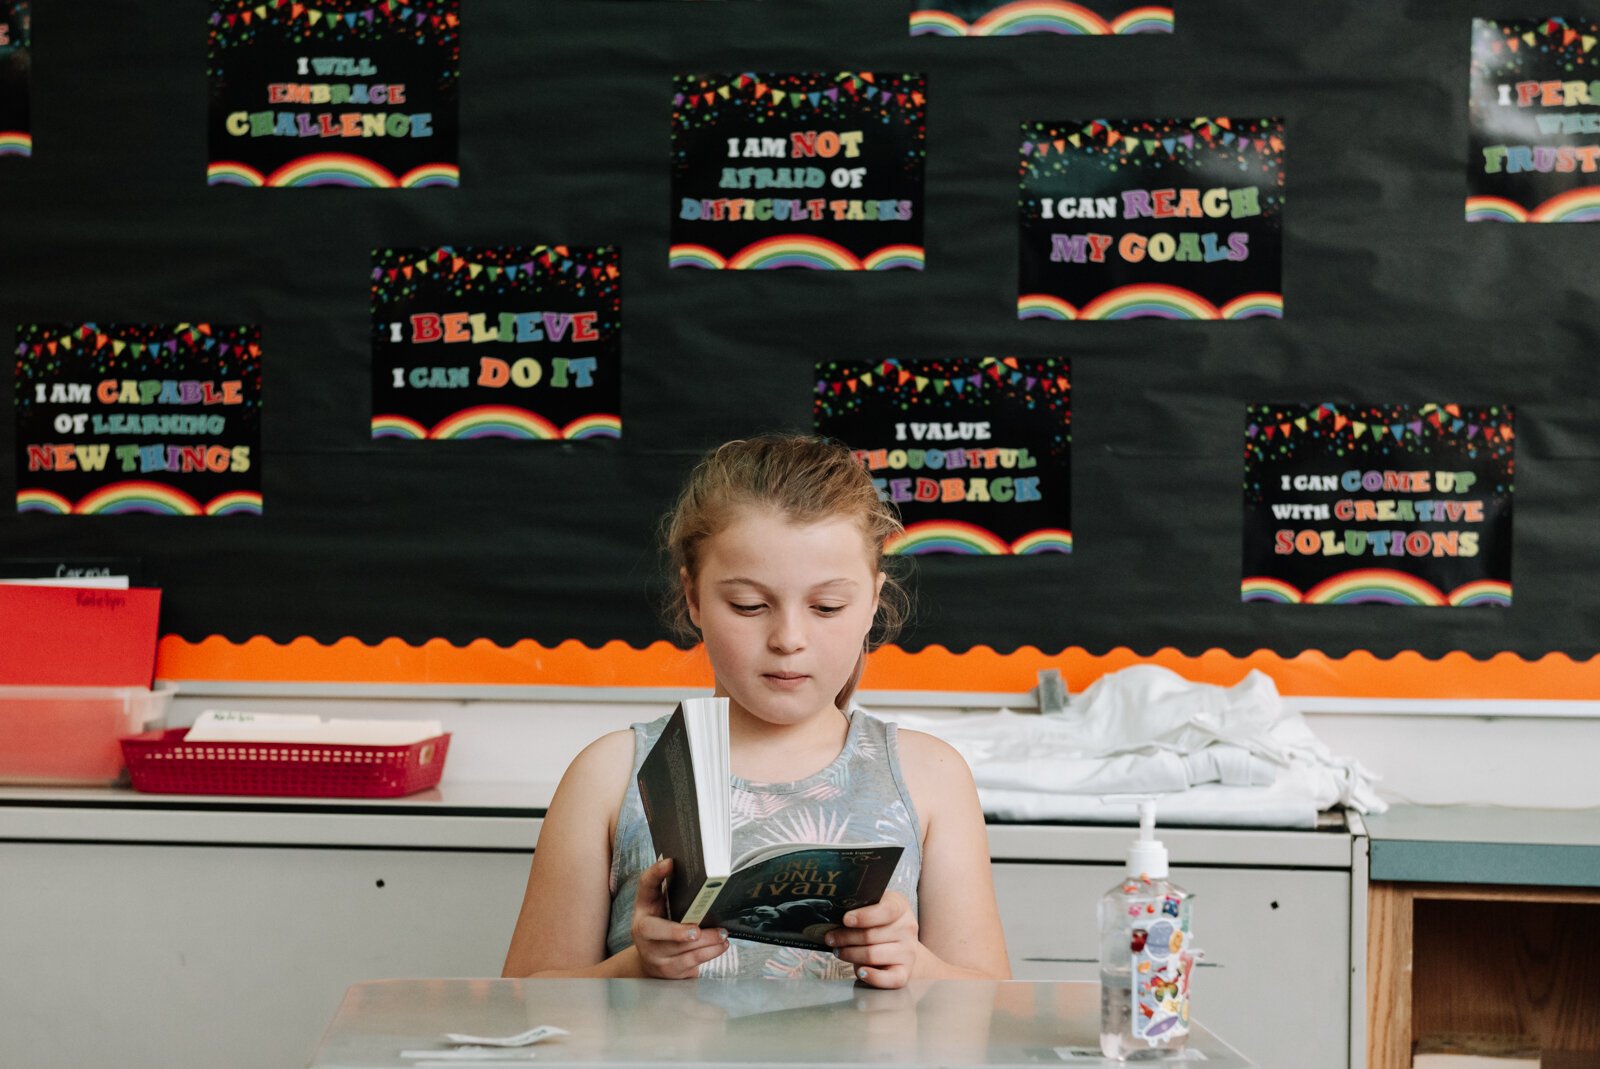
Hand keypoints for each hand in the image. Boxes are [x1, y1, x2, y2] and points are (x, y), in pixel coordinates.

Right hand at [630, 857, 728, 978]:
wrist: (653, 964)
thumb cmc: (665, 929)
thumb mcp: (664, 910)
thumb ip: (675, 894)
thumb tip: (702, 874)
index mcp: (644, 908)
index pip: (644, 886)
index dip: (655, 873)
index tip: (670, 862)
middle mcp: (643, 931)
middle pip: (652, 930)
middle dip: (675, 931)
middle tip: (695, 930)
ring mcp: (653, 953)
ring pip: (680, 949)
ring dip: (706, 941)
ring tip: (722, 933)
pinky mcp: (668, 970)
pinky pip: (691, 962)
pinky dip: (710, 952)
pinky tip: (721, 945)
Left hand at [825, 890, 921, 988]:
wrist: (901, 945)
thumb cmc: (880, 924)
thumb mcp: (874, 908)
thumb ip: (861, 908)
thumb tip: (835, 914)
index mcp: (900, 906)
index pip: (885, 910)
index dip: (863, 916)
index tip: (845, 920)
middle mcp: (908, 928)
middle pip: (871, 935)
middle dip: (845, 937)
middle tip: (830, 938)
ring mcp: (908, 951)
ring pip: (872, 954)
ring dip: (850, 954)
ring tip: (838, 951)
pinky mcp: (905, 972)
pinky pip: (889, 979)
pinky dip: (873, 977)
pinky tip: (860, 972)